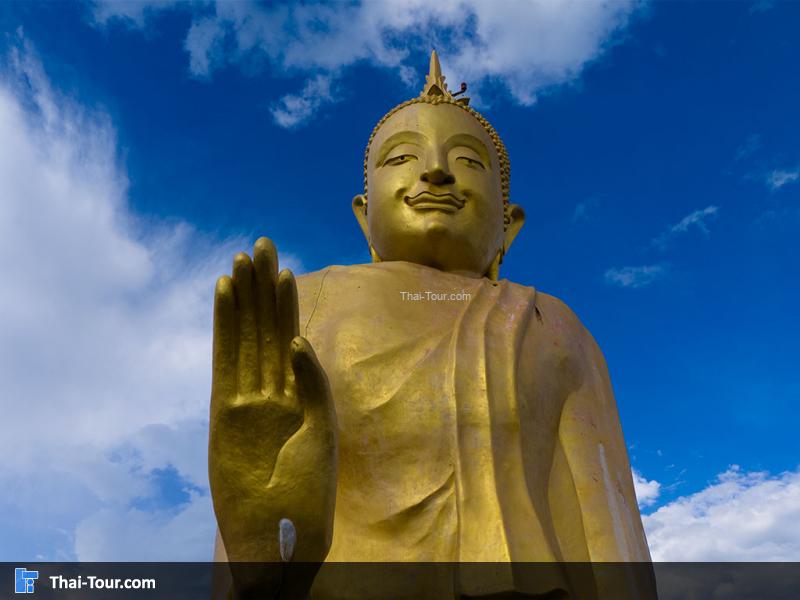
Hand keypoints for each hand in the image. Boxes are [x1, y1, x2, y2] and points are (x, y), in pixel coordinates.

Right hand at [209, 237, 336, 594]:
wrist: (279, 528)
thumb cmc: (310, 487)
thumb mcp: (322, 428)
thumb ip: (312, 382)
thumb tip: (297, 339)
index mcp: (301, 390)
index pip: (290, 333)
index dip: (286, 301)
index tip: (283, 266)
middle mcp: (272, 387)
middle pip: (265, 325)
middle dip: (263, 287)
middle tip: (260, 244)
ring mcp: (246, 396)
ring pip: (245, 335)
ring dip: (243, 298)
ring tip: (241, 260)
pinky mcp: (224, 409)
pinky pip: (224, 359)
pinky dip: (224, 327)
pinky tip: (225, 296)